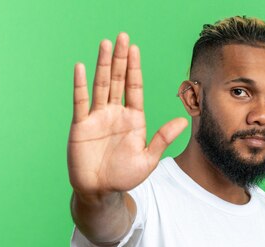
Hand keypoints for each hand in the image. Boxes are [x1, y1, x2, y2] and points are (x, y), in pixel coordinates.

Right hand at [67, 32, 187, 196]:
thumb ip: (163, 138)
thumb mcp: (148, 159)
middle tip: (122, 36)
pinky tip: (81, 67)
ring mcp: (97, 117)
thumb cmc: (124, 177)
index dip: (134, 68)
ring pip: (100, 85)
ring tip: (105, 44)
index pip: (134, 87)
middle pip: (118, 80)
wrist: (101, 191)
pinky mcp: (81, 125)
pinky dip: (81, 85)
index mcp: (133, 119)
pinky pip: (81, 101)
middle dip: (120, 59)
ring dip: (103, 64)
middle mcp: (115, 113)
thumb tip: (183, 120)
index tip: (134, 49)